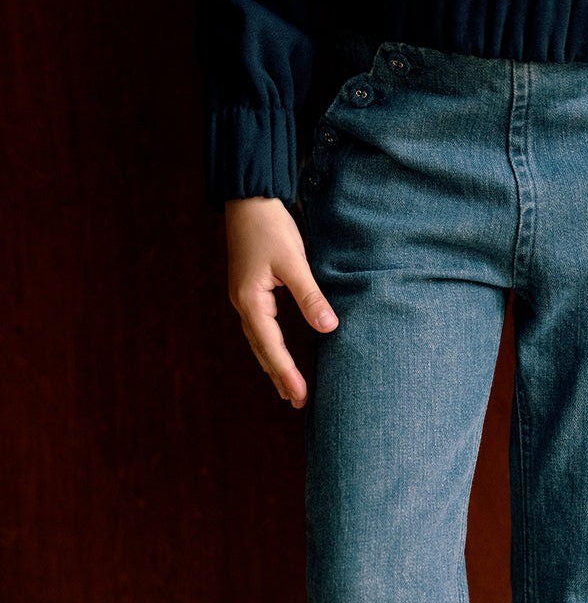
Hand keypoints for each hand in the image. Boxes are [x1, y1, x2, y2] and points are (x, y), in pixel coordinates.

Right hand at [225, 197, 338, 407]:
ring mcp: (244, 299)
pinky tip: (277, 356)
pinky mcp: (249, 292)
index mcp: (251, 301)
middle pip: (262, 351)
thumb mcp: (293, 260)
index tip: (301, 396)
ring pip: (259, 342)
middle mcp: (243, 305)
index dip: (287, 373)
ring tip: (287, 390)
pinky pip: (260, 329)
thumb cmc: (270, 226)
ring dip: (273, 366)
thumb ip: (310, 295)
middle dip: (279, 377)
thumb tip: (329, 327)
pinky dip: (269, 348)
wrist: (248, 199)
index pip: (271, 347)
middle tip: (297, 403)